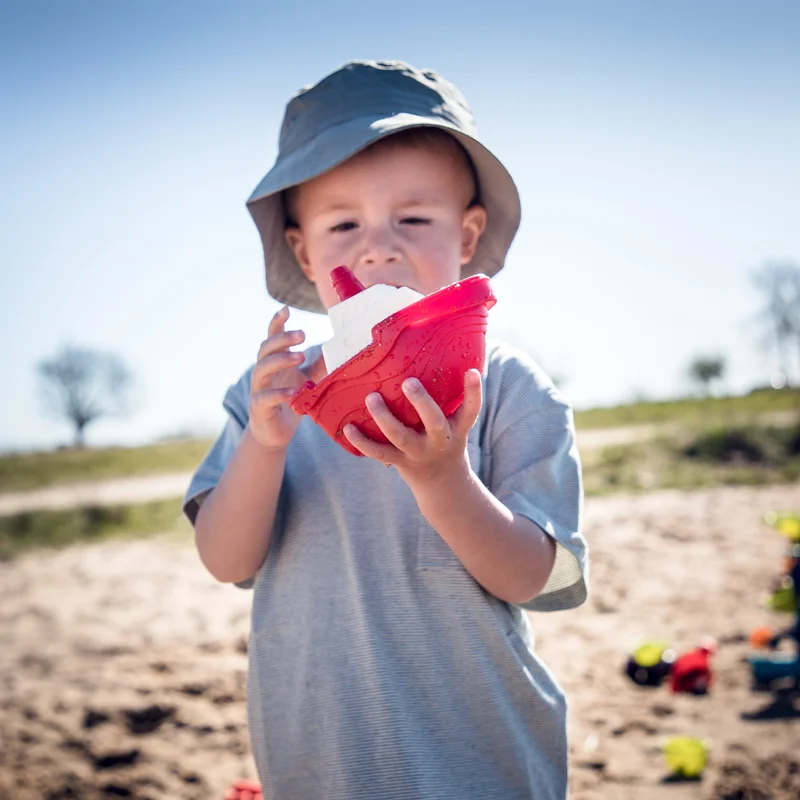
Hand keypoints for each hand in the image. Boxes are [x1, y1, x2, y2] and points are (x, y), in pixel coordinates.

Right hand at [249, 306, 317, 450]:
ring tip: (300, 356)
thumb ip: (318, 365)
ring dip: (281, 360)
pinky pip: (265, 397)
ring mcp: (258, 388)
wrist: (275, 432)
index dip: (277, 323)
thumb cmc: (290, 400)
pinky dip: (278, 393)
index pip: (272, 337)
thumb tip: (340, 349)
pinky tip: (292, 392)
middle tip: (303, 335)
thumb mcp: (307, 379)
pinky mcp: (259, 407)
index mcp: (274, 361)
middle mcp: (263, 371)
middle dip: (283, 339)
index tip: (286, 309)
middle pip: (266, 348)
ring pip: (262, 368)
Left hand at [343, 369, 481, 486]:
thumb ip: (448, 398)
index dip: (474, 392)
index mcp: (457, 428)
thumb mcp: (455, 422)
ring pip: (401, 437)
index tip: (472, 371)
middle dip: (422, 403)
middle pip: (434, 423)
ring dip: (384, 418)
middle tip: (409, 382)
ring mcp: (418, 452)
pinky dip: (362, 441)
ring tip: (371, 398)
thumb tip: (432, 353)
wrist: (442, 482)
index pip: (471, 410)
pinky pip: (379, 452)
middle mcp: (440, 441)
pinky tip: (347, 427)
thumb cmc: (445, 438)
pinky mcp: (400, 461)